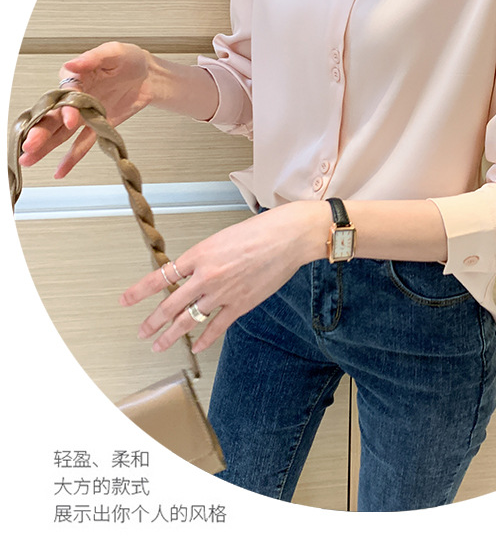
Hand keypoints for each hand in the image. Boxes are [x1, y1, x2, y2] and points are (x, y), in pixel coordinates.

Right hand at [19, 42, 151, 177]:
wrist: (148, 75)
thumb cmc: (129, 59)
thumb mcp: (113, 52)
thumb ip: (93, 58)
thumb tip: (73, 64)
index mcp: (75, 77)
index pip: (65, 94)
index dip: (66, 108)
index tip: (72, 119)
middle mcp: (75, 97)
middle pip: (54, 116)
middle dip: (41, 132)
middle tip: (29, 146)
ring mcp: (86, 114)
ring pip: (61, 133)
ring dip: (46, 147)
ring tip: (29, 160)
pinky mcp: (99, 126)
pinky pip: (83, 144)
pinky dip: (72, 158)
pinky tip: (60, 170)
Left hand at [120, 202, 328, 352]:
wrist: (288, 237)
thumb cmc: (261, 231)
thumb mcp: (223, 238)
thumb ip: (205, 257)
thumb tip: (193, 272)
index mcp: (200, 254)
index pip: (161, 275)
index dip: (140, 290)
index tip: (126, 300)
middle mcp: (207, 275)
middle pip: (170, 304)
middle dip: (153, 321)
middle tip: (142, 331)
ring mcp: (223, 293)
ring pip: (189, 319)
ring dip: (171, 335)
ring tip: (159, 344)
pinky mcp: (241, 304)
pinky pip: (217, 327)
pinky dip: (205, 339)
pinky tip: (196, 346)